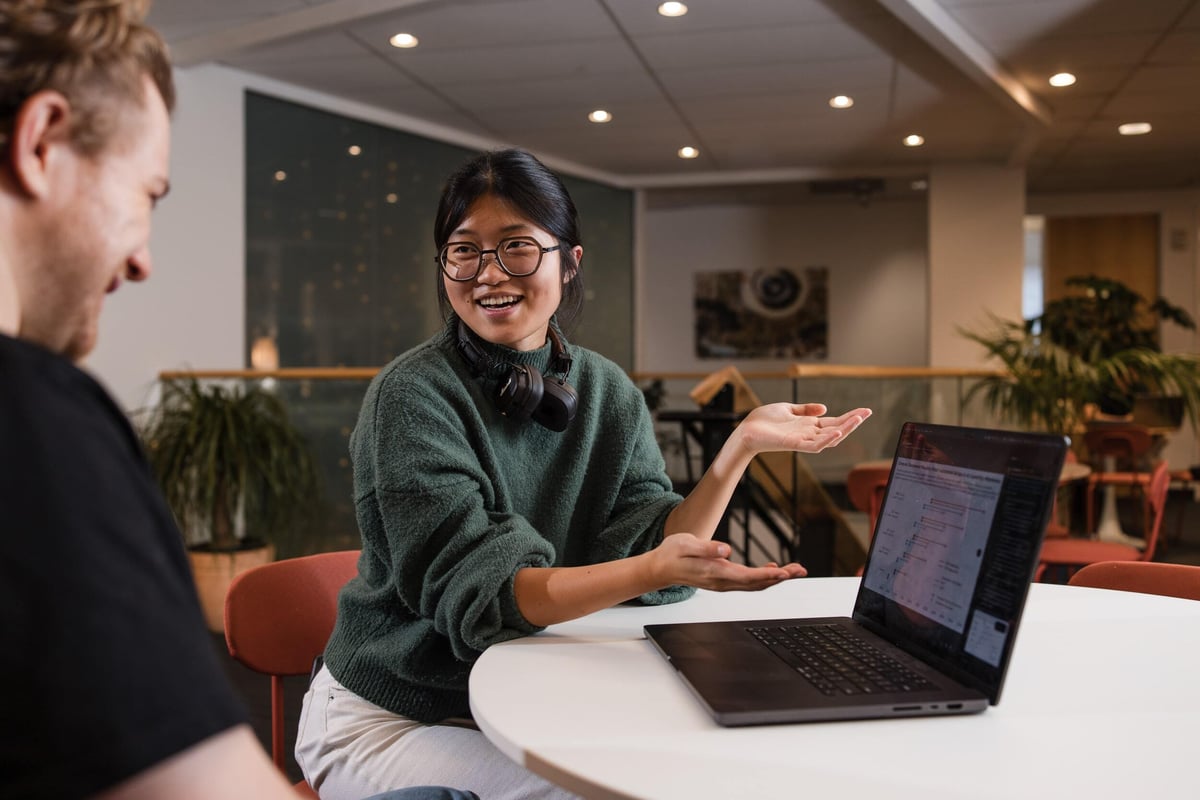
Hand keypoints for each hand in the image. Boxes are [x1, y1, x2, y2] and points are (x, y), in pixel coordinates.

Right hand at [648, 533, 806, 591]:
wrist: (660, 568)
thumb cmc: (672, 554)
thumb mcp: (686, 544)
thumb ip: (706, 547)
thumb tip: (726, 550)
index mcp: (714, 572)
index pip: (746, 576)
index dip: (767, 575)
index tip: (784, 572)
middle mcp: (722, 582)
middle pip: (757, 583)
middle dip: (780, 577)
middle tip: (800, 570)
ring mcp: (723, 583)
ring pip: (755, 584)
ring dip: (776, 578)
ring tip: (795, 570)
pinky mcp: (723, 580)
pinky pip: (749, 582)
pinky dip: (765, 577)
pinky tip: (774, 569)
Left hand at [736, 403, 870, 457]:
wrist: (745, 431)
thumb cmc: (763, 421)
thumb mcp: (788, 409)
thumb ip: (805, 409)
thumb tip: (824, 408)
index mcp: (808, 425)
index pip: (834, 421)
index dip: (849, 416)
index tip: (865, 410)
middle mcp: (808, 434)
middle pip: (836, 429)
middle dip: (852, 422)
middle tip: (868, 413)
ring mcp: (802, 440)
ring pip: (829, 438)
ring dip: (844, 429)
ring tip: (858, 419)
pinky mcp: (793, 444)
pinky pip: (814, 445)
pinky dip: (826, 440)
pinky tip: (837, 431)